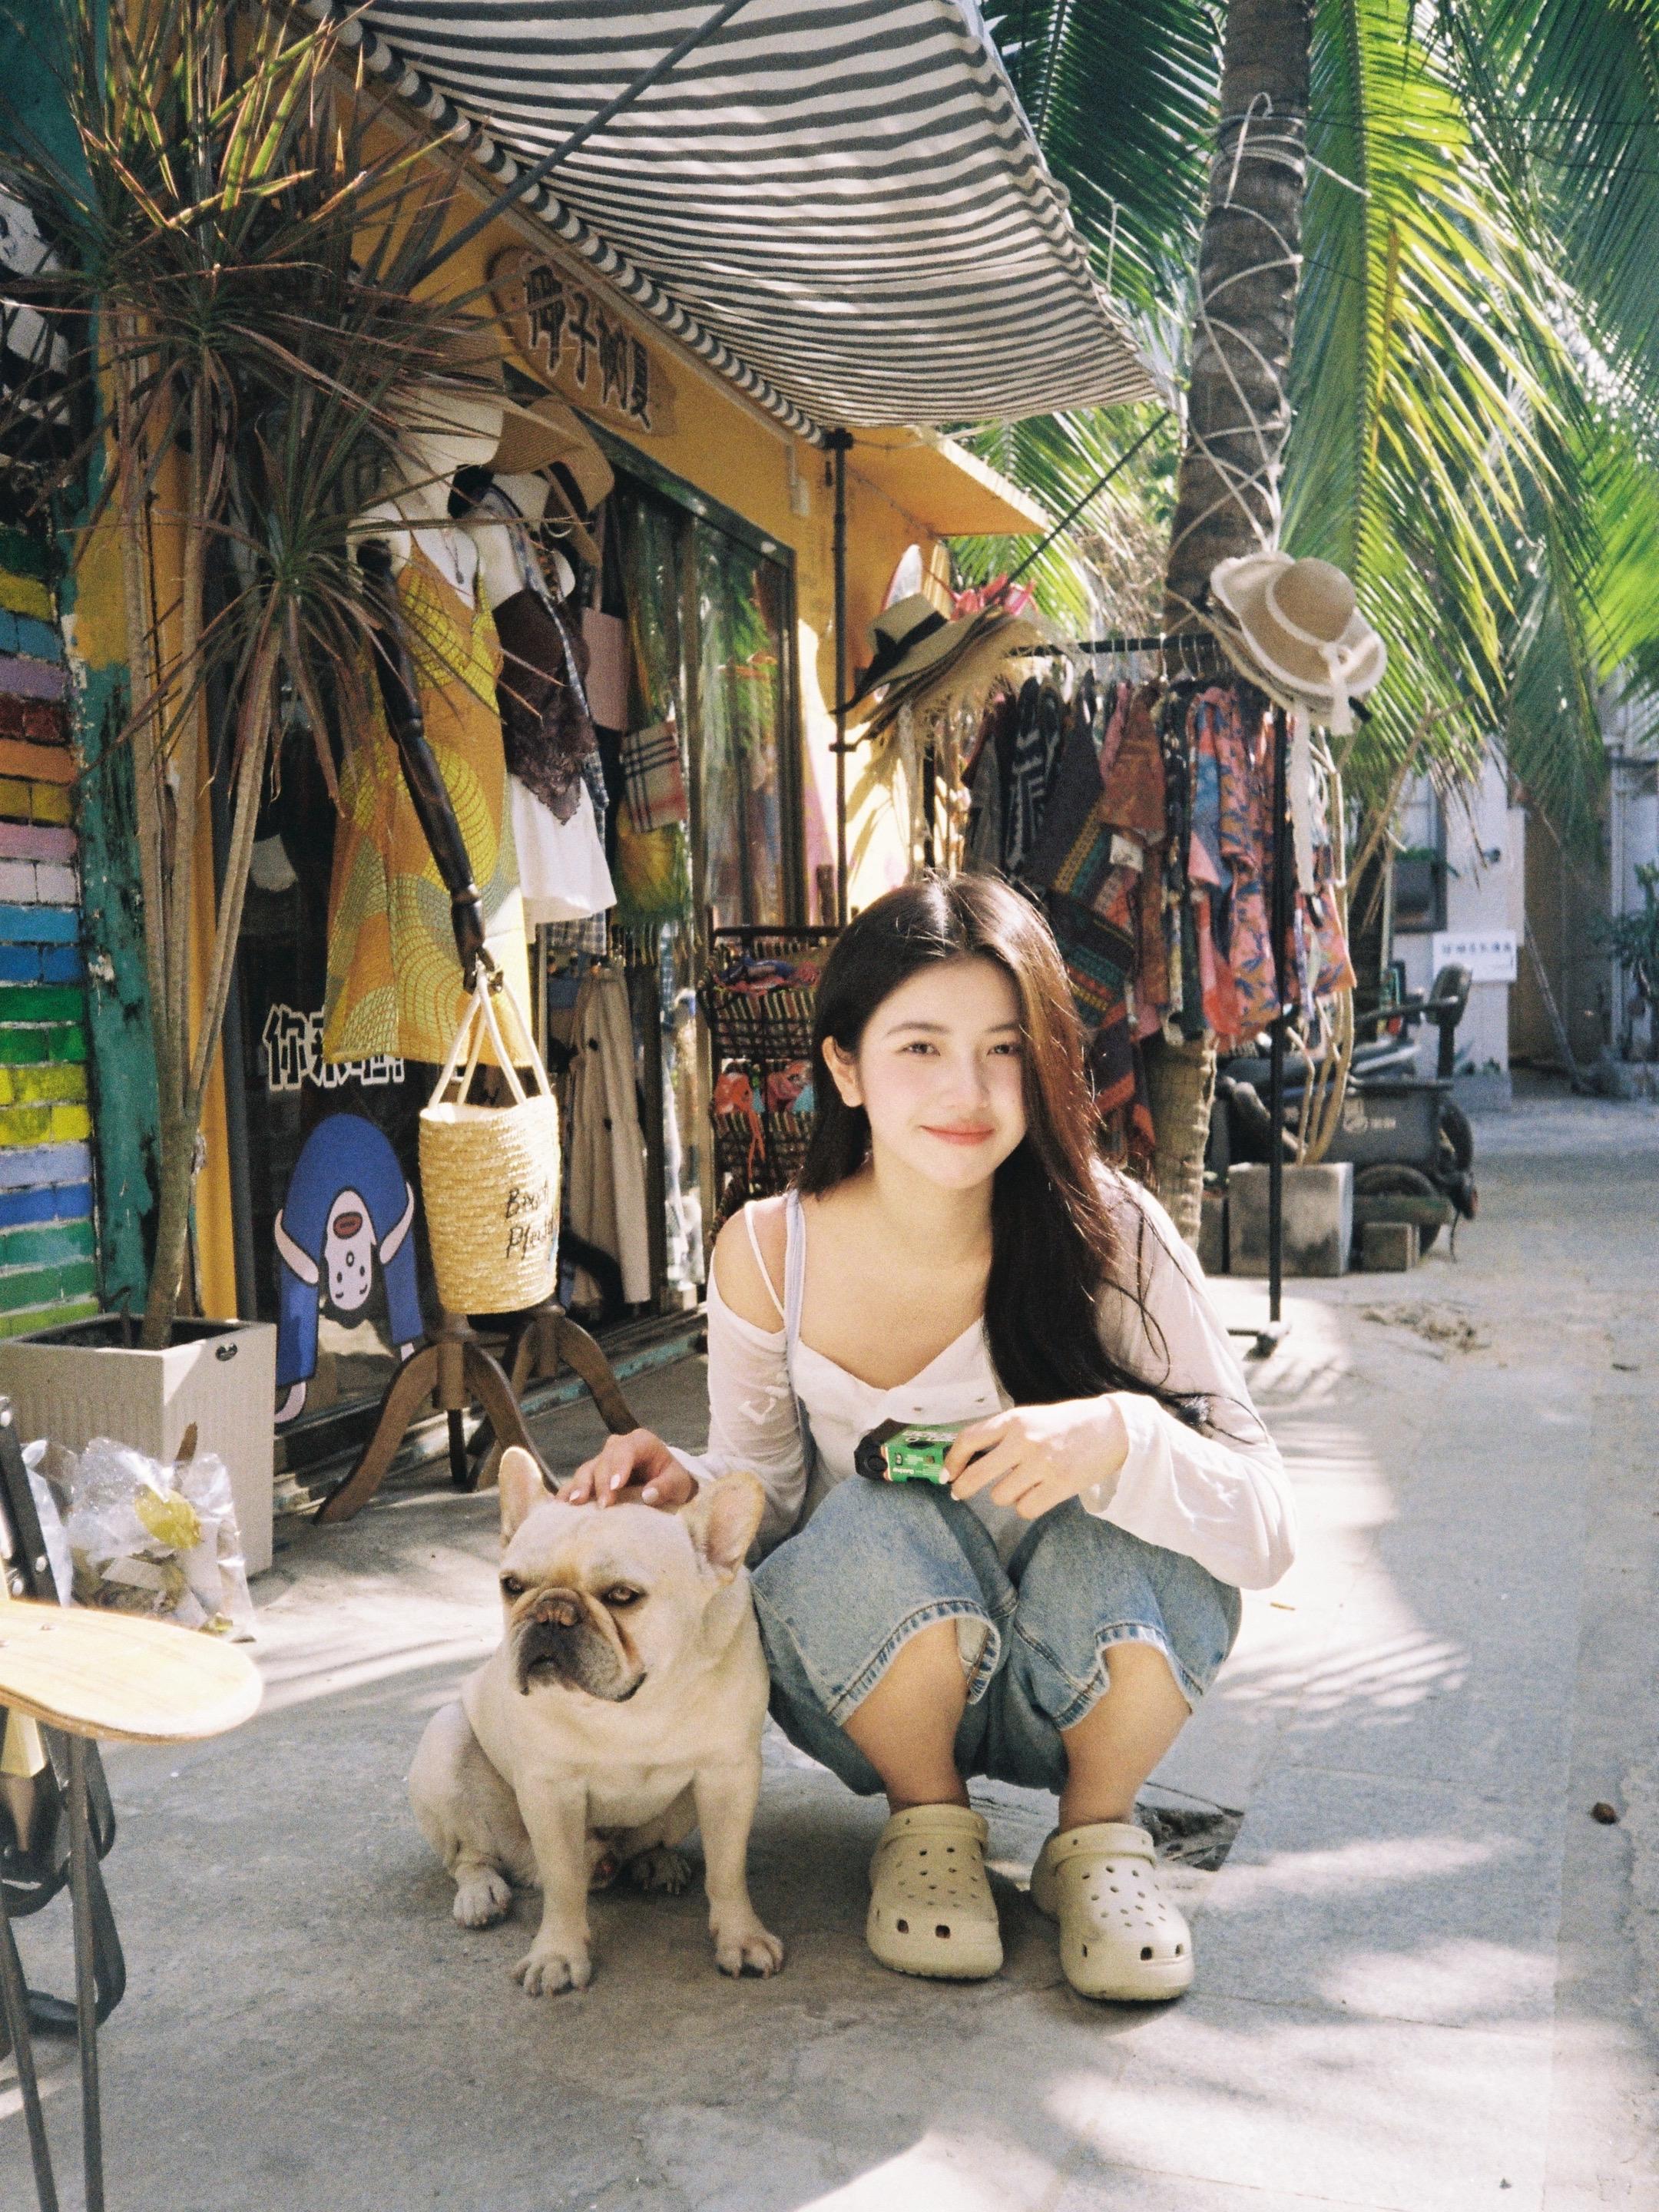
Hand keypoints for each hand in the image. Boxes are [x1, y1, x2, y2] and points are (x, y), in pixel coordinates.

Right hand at [563, 1429, 696, 1510]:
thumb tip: (649, 1495)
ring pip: (587, 1469)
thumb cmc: (673, 1480)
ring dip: (580, 1486)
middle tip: (603, 1506)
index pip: (627, 1450)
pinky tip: (559, 1505)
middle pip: (604, 1461)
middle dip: (601, 1483)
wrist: (666, 1483)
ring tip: (574, 1503)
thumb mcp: (678, 1483)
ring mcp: (603, 1460)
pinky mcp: (593, 1475)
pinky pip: (577, 1482)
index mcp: (641, 1442)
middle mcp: (618, 1447)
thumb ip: (666, 1486)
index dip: (619, 1467)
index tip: (616, 1487)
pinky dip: (568, 1492)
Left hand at [944, 1399, 1130, 1520]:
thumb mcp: (1032, 1417)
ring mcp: (1042, 1464)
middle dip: (963, 1488)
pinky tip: (1037, 1495)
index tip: (948, 1473)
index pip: (969, 1440)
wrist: (1113, 1429)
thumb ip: (1003, 1435)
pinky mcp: (1060, 1486)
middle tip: (960, 1493)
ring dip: (1007, 1495)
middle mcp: (1024, 1441)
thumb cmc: (1068, 1424)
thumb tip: (969, 1460)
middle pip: (976, 1474)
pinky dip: (1026, 1507)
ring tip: (1024, 1484)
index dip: (952, 1460)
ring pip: (1000, 1496)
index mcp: (1014, 1420)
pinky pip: (1025, 1509)